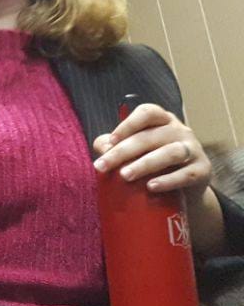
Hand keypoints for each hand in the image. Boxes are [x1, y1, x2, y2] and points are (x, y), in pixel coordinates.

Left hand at [92, 102, 209, 197]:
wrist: (184, 193)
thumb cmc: (153, 167)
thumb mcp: (133, 153)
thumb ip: (115, 146)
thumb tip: (102, 147)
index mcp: (162, 121)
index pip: (147, 113)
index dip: (128, 124)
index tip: (110, 140)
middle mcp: (180, 131)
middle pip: (151, 136)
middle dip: (123, 151)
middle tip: (102, 166)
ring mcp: (194, 150)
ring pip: (170, 152)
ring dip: (144, 164)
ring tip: (124, 176)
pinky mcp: (203, 171)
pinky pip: (186, 174)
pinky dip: (168, 181)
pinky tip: (151, 187)